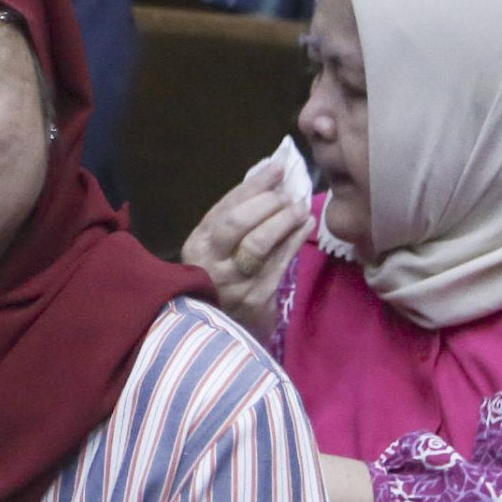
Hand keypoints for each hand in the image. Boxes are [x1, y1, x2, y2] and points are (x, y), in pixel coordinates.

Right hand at [180, 153, 307, 340]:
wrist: (219, 334)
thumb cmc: (221, 280)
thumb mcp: (217, 250)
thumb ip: (234, 219)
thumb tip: (267, 179)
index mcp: (197, 246)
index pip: (224, 209)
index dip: (253, 186)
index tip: (277, 168)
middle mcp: (210, 264)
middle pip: (237, 225)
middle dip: (267, 204)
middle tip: (288, 195)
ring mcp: (233, 283)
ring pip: (259, 244)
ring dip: (283, 221)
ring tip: (300, 208)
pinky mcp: (255, 299)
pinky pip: (279, 264)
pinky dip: (294, 240)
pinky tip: (305, 225)